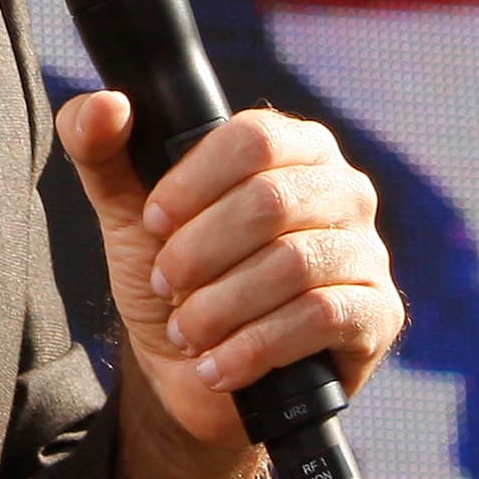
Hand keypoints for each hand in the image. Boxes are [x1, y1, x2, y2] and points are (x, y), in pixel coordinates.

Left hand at [56, 95, 404, 455]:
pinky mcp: (377, 314)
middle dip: (200, 252)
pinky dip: (256, 347)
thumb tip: (105, 105)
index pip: (254, 138)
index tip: (152, 223)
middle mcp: (341, 189)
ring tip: (186, 332)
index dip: (193, 183)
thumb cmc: (175, 281)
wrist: (197, 374)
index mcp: (292, 148)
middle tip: (164, 285)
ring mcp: (365, 252)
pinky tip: (218, 366)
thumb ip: (101, 151)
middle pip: (271, 201)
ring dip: (222, 306)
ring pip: (294, 264)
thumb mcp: (127, 214)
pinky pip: (322, 318)